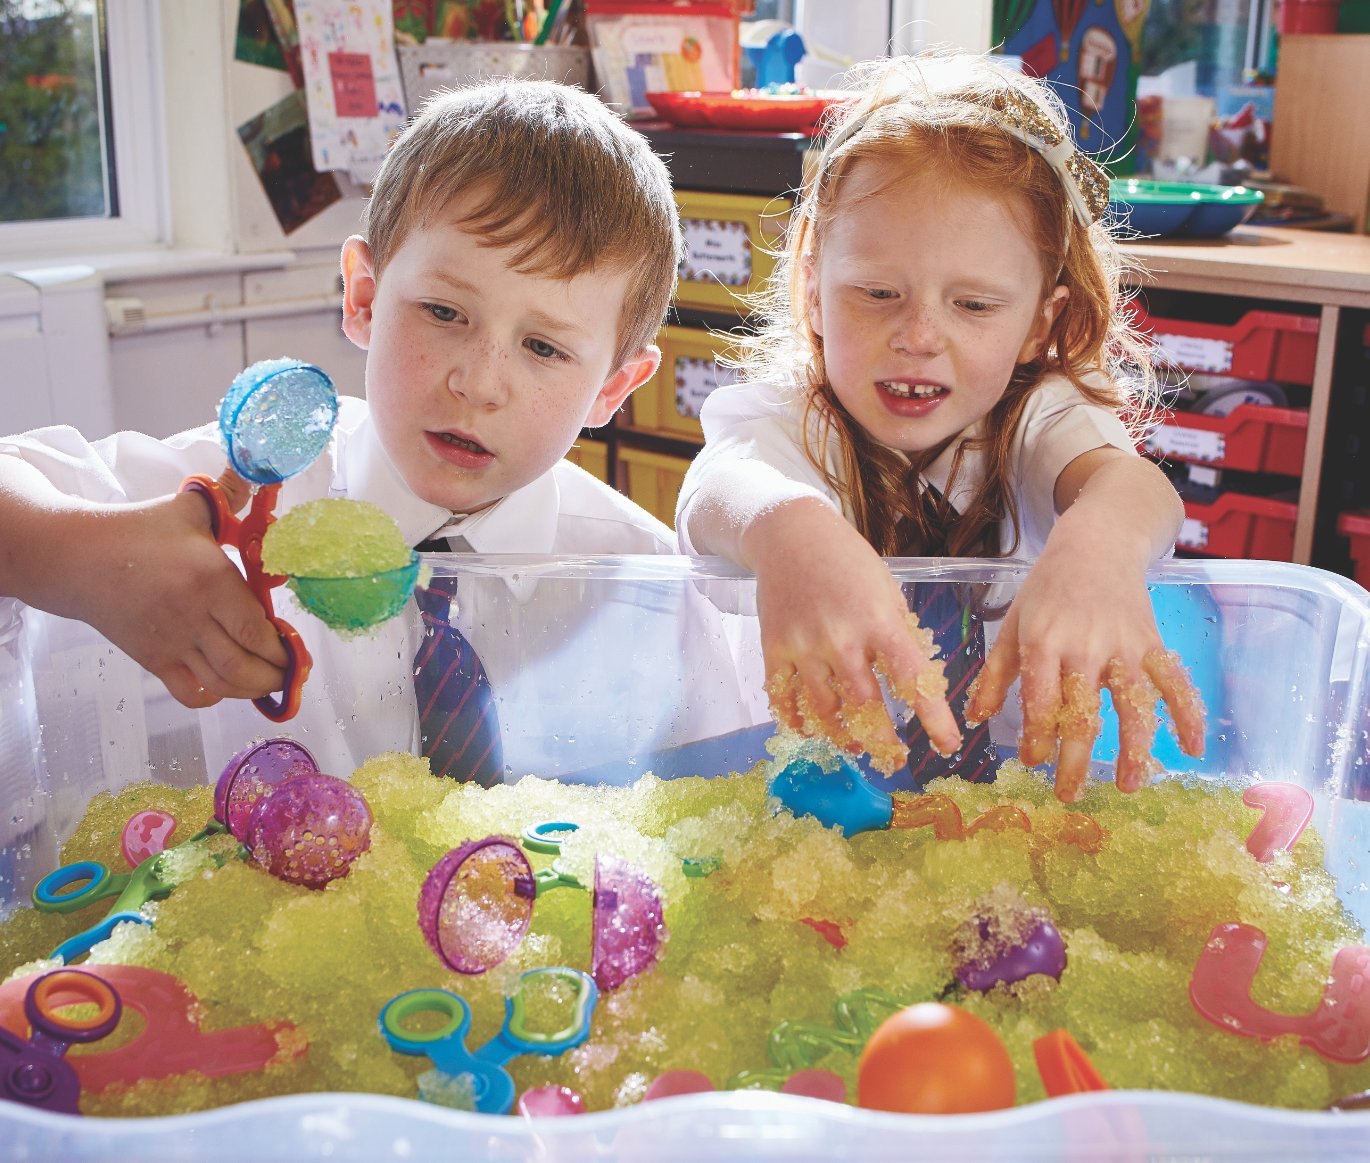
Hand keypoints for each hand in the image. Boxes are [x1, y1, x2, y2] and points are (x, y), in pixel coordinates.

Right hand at [62, 468, 289, 707]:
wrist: (76, 557)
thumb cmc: (139, 530)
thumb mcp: (190, 509)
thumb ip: (231, 493)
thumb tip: (261, 470)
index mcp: (209, 579)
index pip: (255, 628)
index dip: (281, 645)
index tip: (295, 645)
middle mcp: (193, 615)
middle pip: (243, 664)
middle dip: (276, 674)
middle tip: (291, 670)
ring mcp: (172, 641)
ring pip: (221, 683)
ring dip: (252, 690)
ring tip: (269, 682)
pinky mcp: (152, 658)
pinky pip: (188, 693)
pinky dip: (213, 696)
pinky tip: (226, 686)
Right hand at [749, 499, 961, 772]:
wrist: (789, 534)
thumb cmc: (847, 561)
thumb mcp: (887, 591)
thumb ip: (897, 635)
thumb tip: (915, 681)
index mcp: (879, 621)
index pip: (913, 678)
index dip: (934, 717)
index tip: (948, 746)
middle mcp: (841, 638)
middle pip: (865, 705)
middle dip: (882, 739)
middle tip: (893, 758)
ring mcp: (804, 646)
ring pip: (824, 710)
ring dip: (842, 735)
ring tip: (853, 744)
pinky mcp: (774, 649)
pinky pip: (783, 699)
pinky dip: (797, 721)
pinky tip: (810, 730)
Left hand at [965, 546, 1205, 801]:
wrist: (1098, 543)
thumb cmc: (1047, 587)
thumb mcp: (1013, 623)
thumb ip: (997, 674)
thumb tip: (976, 718)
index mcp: (1045, 642)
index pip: (1041, 700)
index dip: (1037, 735)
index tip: (1033, 762)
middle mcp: (1086, 647)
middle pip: (1084, 712)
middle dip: (1075, 758)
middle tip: (1068, 795)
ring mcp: (1124, 646)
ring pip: (1133, 704)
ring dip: (1133, 749)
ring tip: (1127, 786)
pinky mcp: (1152, 642)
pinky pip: (1175, 682)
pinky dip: (1188, 713)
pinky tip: (1191, 748)